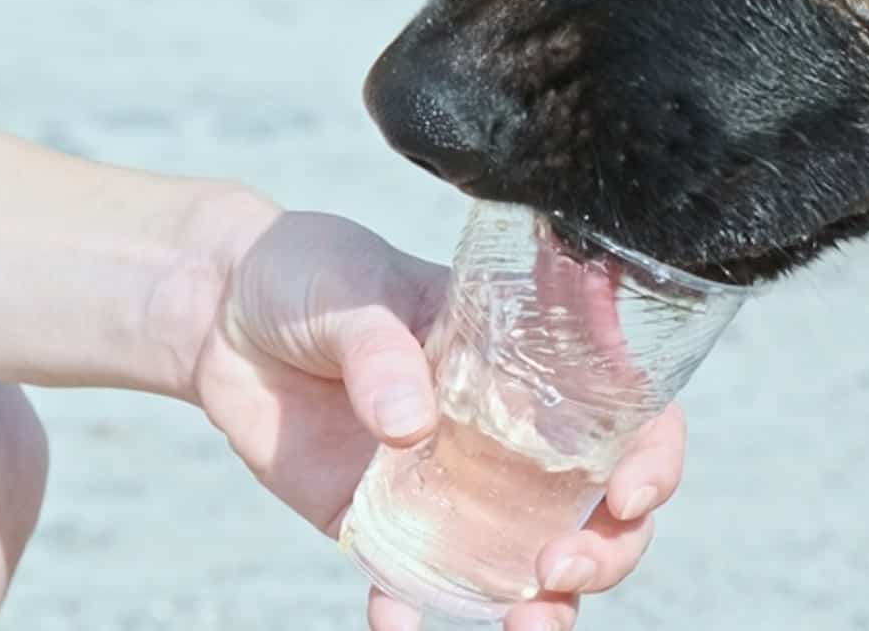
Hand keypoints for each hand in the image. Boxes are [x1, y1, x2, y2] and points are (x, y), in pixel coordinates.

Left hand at [196, 209, 687, 630]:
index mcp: (522, 358)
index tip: (629, 493)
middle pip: (594, 507)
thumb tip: (411, 424)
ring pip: (524, 560)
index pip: (623, 408)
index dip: (651, 455)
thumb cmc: (308, 273)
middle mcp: (502, 430)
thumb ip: (380, 348)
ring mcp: (448, 483)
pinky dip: (414, 615)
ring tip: (523, 625)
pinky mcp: (382, 521)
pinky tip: (393, 622)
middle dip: (604, 553)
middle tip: (558, 569)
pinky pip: (416, 585)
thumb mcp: (350, 287)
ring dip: (543, 607)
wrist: (217, 311)